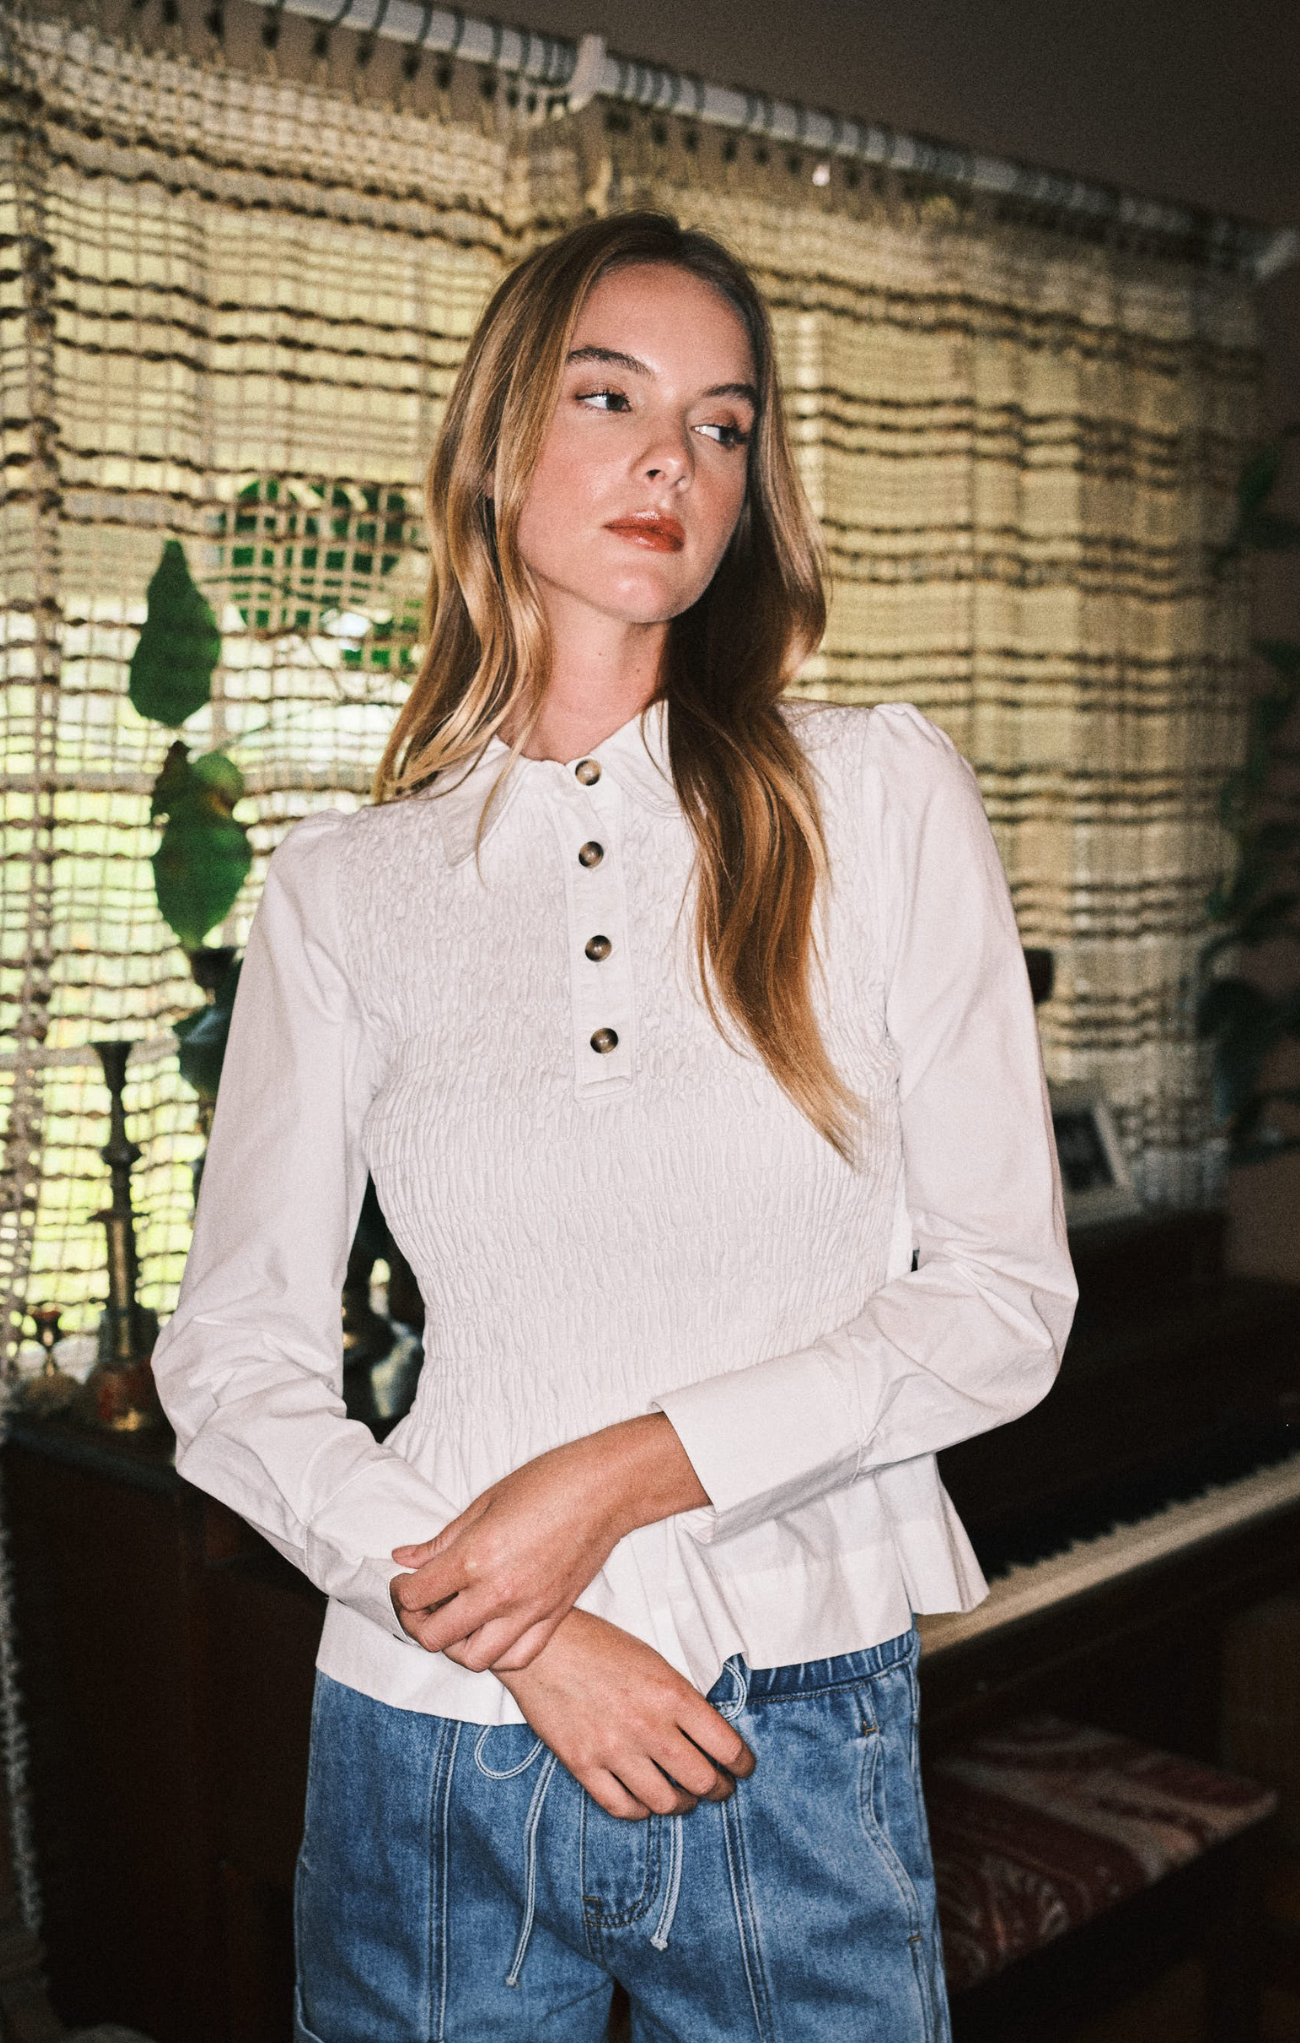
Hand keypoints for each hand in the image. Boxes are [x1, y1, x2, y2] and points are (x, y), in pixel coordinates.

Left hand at [388, 1414, 707, 1671]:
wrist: (605, 1489)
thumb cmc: (548, 1482)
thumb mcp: (483, 1503)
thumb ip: (442, 1539)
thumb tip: (405, 1558)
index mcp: (476, 1556)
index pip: (417, 1595)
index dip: (399, 1591)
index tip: (402, 1581)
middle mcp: (499, 1592)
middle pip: (436, 1636)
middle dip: (416, 1622)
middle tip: (417, 1605)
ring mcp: (529, 1610)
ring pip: (474, 1659)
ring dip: (454, 1645)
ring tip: (452, 1620)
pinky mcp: (553, 1616)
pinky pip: (516, 1657)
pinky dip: (495, 1653)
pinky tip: (489, 1630)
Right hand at [497, 1608, 755, 1820]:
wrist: (542, 1647)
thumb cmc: (601, 1646)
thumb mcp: (655, 1661)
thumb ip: (682, 1700)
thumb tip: (707, 1738)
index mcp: (672, 1694)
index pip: (726, 1747)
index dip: (742, 1764)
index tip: (743, 1769)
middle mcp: (648, 1726)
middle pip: (702, 1781)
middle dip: (718, 1790)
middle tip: (719, 1788)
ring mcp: (614, 1749)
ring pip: (665, 1802)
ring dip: (680, 1804)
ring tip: (682, 1798)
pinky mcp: (583, 1765)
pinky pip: (622, 1807)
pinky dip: (639, 1810)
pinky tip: (643, 1801)